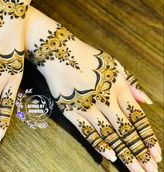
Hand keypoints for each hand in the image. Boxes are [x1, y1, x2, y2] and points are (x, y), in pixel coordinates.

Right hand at [25, 18, 160, 171]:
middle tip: (150, 171)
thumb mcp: (114, 64)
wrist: (59, 53)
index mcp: (117, 87)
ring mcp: (87, 106)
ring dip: (124, 154)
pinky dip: (98, 144)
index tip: (157, 154)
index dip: (148, 137)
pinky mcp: (70, 110)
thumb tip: (147, 101)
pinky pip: (86, 131)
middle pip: (125, 130)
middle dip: (140, 152)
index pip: (137, 117)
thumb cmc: (88, 57)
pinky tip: (110, 156)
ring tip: (136, 171)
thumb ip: (131, 83)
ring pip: (109, 134)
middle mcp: (105, 99)